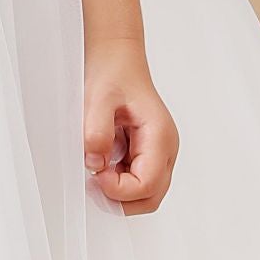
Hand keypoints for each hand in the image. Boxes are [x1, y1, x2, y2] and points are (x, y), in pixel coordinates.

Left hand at [83, 45, 178, 213]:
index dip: (118, 189)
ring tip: (98, 168)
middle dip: (121, 198)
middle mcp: (165, 150)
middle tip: (94, 180)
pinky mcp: (147, 155)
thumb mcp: (98, 99)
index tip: (95, 175)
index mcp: (160, 137)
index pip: (147, 185)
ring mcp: (159, 154)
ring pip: (145, 194)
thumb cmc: (114, 75)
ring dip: (119, 191)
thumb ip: (97, 132)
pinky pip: (136, 181)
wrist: (118, 61)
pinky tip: (102, 163)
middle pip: (151, 198)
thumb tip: (94, 164)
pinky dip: (118, 181)